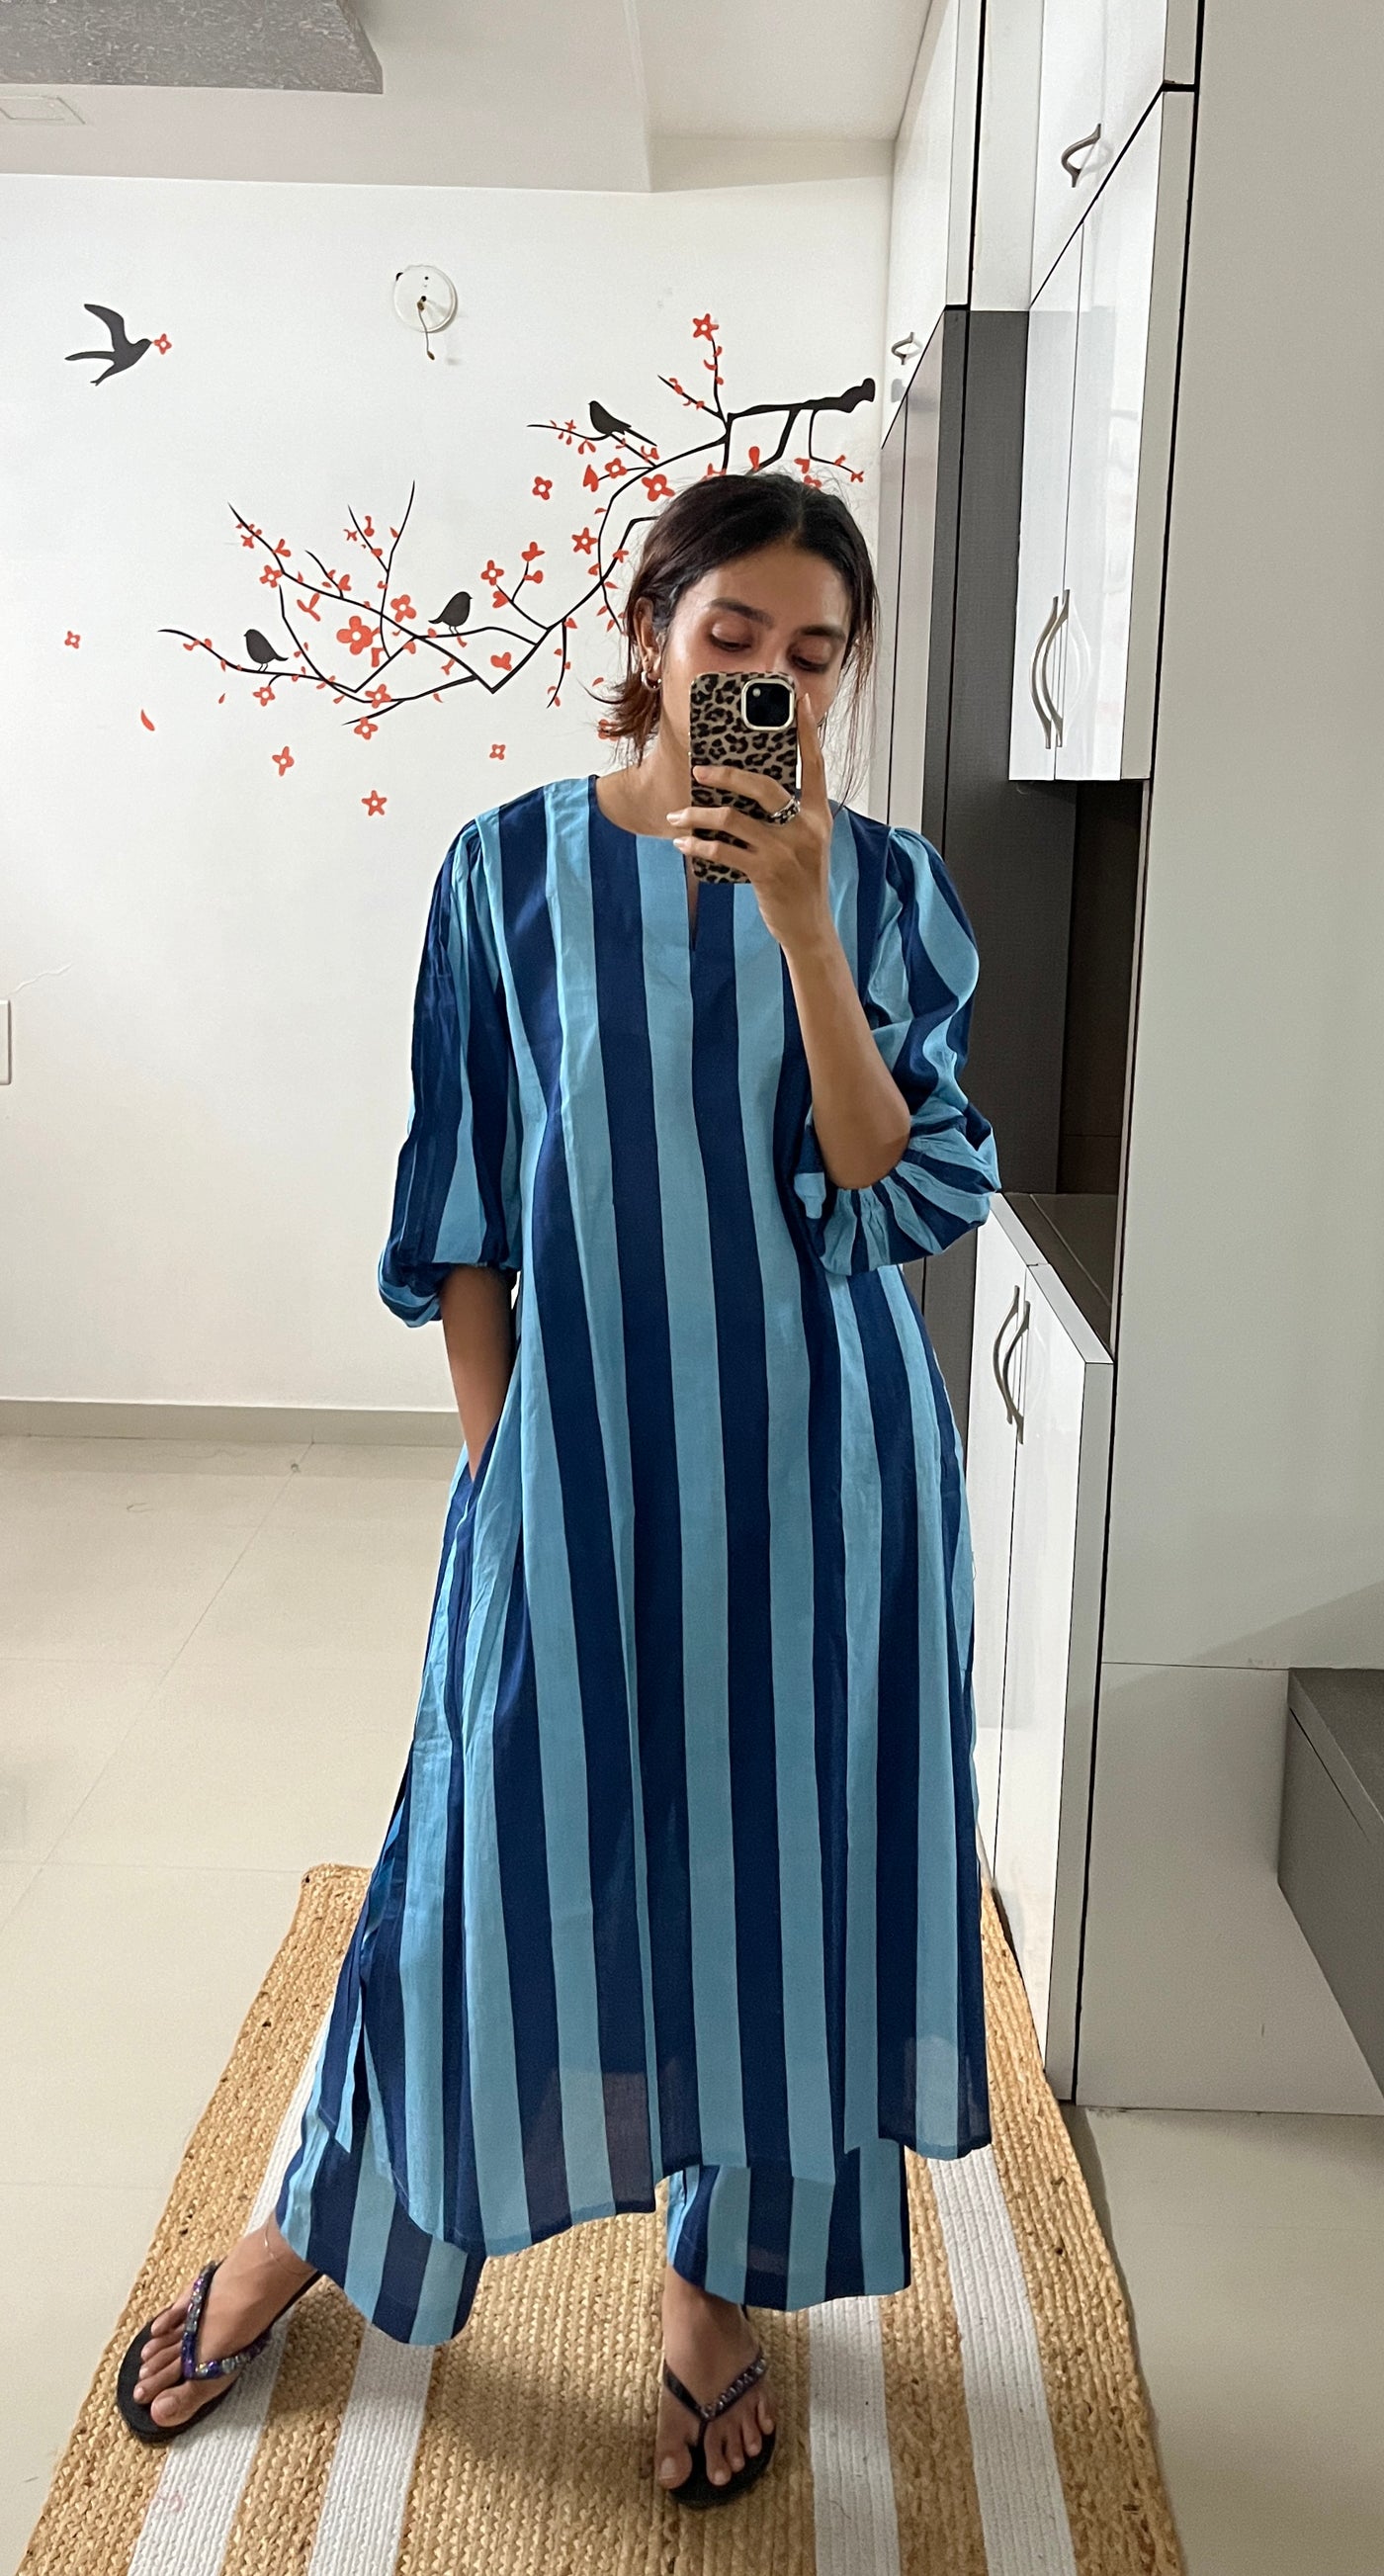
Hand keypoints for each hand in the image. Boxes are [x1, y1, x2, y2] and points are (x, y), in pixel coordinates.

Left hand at [665, 687, 836, 955]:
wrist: (809, 928)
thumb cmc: (800, 882)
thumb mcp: (805, 844)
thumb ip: (787, 817)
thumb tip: (745, 790)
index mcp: (818, 815)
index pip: (814, 764)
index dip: (805, 730)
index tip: (794, 699)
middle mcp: (806, 828)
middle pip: (763, 785)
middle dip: (726, 774)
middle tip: (700, 770)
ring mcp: (786, 850)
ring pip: (734, 818)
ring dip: (699, 815)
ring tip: (679, 816)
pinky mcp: (767, 873)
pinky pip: (723, 850)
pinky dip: (698, 846)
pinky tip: (684, 845)